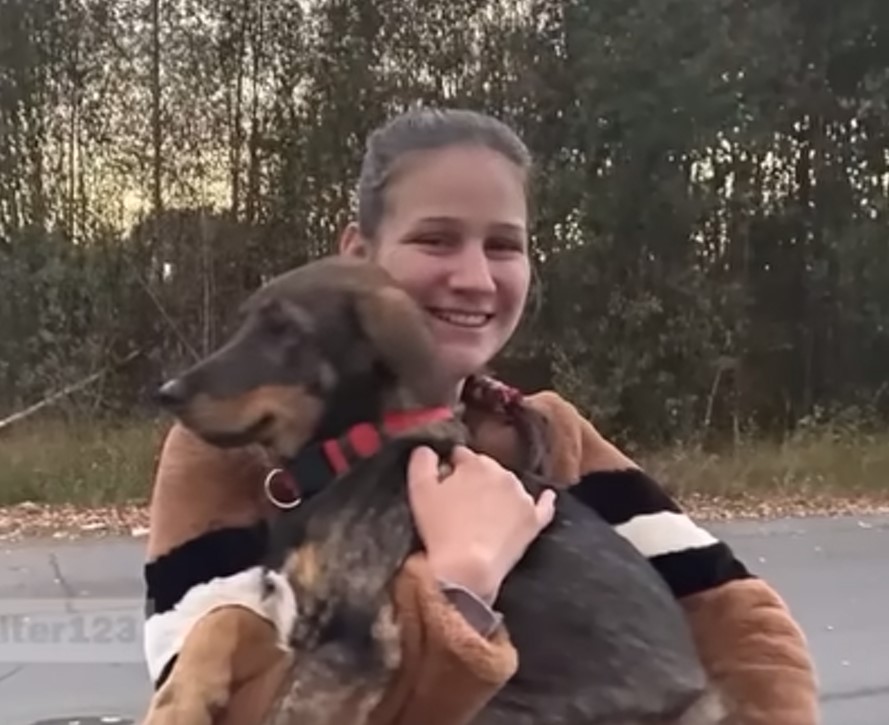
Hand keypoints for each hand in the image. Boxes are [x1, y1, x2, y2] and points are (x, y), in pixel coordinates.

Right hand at [407, 445, 555, 604]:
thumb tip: (428, 449)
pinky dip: (544, 500)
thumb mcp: (419, 490)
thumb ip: (422, 461)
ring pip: (509, 486)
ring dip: (498, 493)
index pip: (461, 455)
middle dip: (475, 480)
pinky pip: (544, 505)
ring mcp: (522, 496)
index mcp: (475, 463)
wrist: (468, 568)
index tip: (445, 483)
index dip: (451, 468)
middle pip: (486, 469)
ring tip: (485, 514)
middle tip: (462, 503)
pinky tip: (546, 497)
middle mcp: (503, 473)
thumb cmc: (440, 529)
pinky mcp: (534, 520)